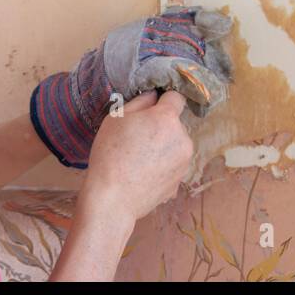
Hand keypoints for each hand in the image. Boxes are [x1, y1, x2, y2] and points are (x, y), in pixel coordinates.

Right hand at [29, 6, 232, 167]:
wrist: (112, 199)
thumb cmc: (110, 155)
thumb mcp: (117, 118)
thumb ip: (141, 101)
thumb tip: (154, 95)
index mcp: (167, 118)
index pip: (176, 96)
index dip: (164, 99)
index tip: (153, 106)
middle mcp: (182, 138)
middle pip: (175, 123)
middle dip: (161, 126)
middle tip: (137, 137)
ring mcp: (184, 162)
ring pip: (175, 144)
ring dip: (163, 146)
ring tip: (138, 158)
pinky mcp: (180, 181)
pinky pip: (172, 165)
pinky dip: (162, 166)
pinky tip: (142, 173)